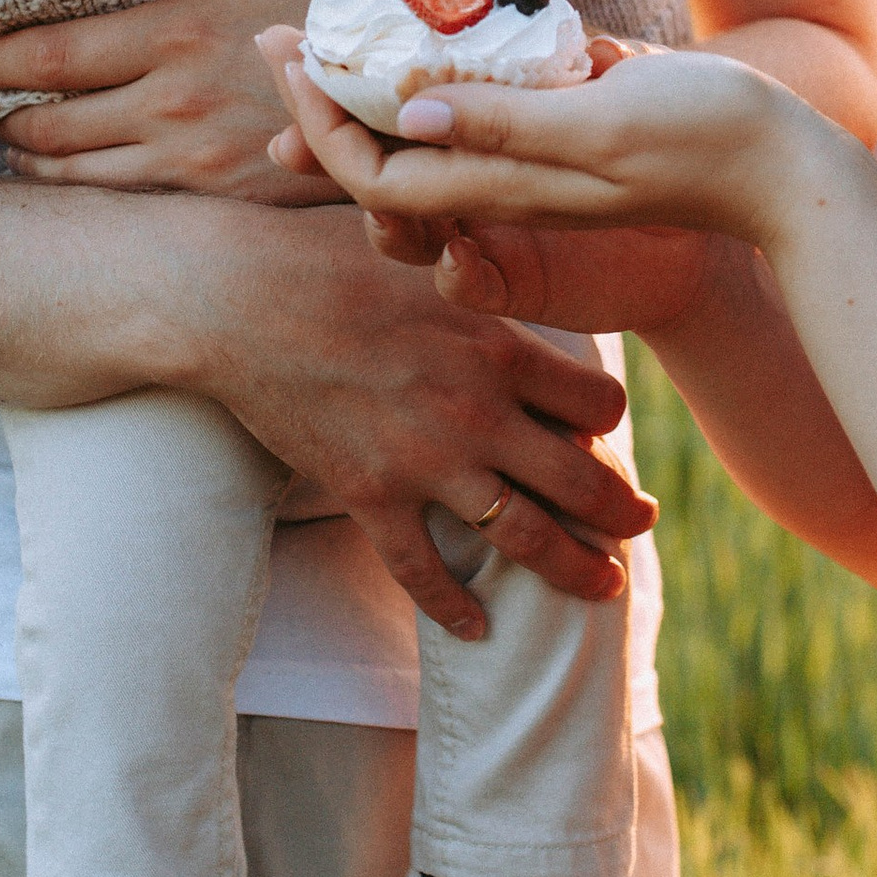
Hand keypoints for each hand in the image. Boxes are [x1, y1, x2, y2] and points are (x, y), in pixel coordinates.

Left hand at [0, 0, 349, 198]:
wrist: (421, 80)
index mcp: (173, 37)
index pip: (50, 58)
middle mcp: (173, 110)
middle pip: (52, 130)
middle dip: (3, 123)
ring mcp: (200, 167)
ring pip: (83, 181)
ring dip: (37, 168)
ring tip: (15, 152)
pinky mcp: (228, 204)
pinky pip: (138, 211)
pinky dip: (92, 201)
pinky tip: (80, 188)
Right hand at [168, 199, 656, 641]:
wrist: (233, 299)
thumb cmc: (320, 255)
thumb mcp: (419, 248)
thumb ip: (474, 268)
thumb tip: (505, 253)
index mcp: (497, 346)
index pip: (597, 401)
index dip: (610, 420)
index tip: (605, 430)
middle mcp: (475, 412)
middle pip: (580, 480)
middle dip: (623, 511)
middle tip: (643, 523)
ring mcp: (423, 462)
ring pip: (523, 537)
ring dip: (573, 569)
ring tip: (604, 587)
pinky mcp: (369, 496)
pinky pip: (423, 571)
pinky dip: (455, 608)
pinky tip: (479, 628)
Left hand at [259, 29, 833, 256]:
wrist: (784, 166)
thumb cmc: (704, 137)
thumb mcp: (602, 124)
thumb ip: (508, 122)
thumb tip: (411, 111)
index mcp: (508, 187)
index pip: (378, 173)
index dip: (321, 122)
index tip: (289, 58)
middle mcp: (508, 185)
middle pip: (385, 161)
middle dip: (323, 107)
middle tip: (276, 43)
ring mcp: (533, 167)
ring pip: (425, 143)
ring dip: (369, 100)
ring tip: (324, 47)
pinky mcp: (560, 142)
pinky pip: (476, 120)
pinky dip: (435, 85)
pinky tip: (424, 46)